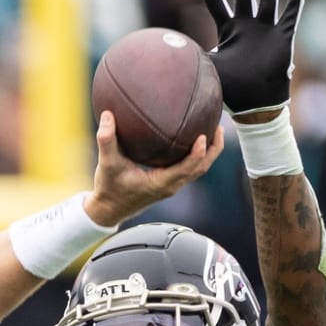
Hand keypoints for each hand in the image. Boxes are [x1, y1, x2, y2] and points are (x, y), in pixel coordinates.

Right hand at [85, 109, 222, 227]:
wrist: (107, 210)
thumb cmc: (108, 189)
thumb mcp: (106, 164)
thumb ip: (106, 140)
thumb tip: (107, 114)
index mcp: (160, 183)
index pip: (188, 168)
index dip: (199, 152)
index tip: (203, 135)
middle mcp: (170, 186)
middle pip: (201, 168)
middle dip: (213, 149)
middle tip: (218, 126)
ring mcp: (171, 186)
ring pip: (198, 170)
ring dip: (208, 152)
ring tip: (213, 131)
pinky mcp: (168, 185)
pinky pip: (189, 169)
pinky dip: (197, 156)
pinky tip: (192, 140)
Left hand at [191, 0, 303, 115]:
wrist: (255, 107)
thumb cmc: (232, 92)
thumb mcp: (209, 71)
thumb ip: (192, 60)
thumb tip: (165, 58)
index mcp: (229, 31)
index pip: (215, 3)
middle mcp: (247, 26)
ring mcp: (266, 30)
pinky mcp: (282, 38)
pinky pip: (290, 17)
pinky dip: (294, 2)